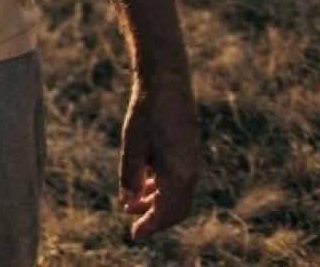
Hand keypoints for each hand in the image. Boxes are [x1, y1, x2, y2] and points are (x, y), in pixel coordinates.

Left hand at [119, 75, 199, 241]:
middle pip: (176, 209)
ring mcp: (192, 162)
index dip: (150, 226)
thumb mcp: (132, 146)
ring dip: (157, 204)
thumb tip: (127, 202)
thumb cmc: (147, 114)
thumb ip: (130, 177)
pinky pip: (178, 182)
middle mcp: (190, 172)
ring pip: (177, 196)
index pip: (166, 213)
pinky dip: (162, 190)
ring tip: (132, 207)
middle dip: (155, 220)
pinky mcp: (189, 153)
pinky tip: (144, 187)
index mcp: (179, 175)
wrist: (167, 84)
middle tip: (134, 226)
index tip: (134, 235)